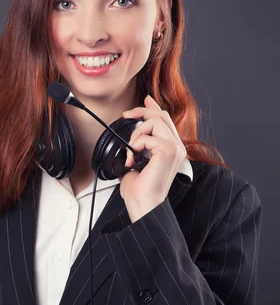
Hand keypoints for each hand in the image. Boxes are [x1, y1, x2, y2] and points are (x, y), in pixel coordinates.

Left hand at [119, 94, 186, 221]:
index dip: (154, 108)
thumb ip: (137, 147)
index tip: (145, 100)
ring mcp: (175, 149)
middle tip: (126, 116)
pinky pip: (148, 136)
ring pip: (155, 121)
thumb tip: (130, 137)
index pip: (166, 121)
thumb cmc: (139, 190)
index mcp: (172, 149)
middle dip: (141, 111)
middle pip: (161, 115)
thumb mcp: (135, 161)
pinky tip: (132, 159)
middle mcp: (177, 147)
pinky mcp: (168, 152)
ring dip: (137, 133)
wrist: (142, 205)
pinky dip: (135, 145)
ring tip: (130, 150)